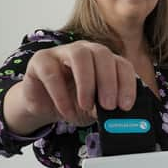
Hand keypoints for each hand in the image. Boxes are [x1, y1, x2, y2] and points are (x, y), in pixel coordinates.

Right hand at [4, 41, 136, 134]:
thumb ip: (106, 109)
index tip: (126, 106)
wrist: (45, 107)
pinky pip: (52, 72)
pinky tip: (66, 111)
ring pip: (79, 55)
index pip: (122, 64)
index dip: (127, 84)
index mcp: (105, 60)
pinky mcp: (41, 60)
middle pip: (102, 54)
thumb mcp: (94, 109)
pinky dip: (61, 95)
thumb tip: (117, 116)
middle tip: (109, 106)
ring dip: (86, 82)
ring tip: (86, 106)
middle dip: (108, 81)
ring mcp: (63, 52)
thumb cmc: (74, 103)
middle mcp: (86, 51)